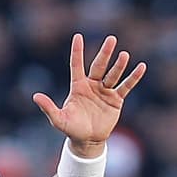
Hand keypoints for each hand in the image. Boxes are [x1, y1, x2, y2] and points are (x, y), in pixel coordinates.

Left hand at [33, 34, 146, 153]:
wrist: (87, 140)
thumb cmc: (71, 128)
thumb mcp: (58, 119)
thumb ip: (48, 107)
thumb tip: (35, 96)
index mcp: (78, 87)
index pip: (77, 65)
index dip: (77, 52)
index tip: (77, 36)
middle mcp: (92, 85)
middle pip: (99, 66)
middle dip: (105, 53)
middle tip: (111, 39)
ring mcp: (105, 91)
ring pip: (113, 75)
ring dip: (119, 65)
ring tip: (124, 55)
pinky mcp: (116, 99)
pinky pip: (126, 86)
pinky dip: (133, 77)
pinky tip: (141, 67)